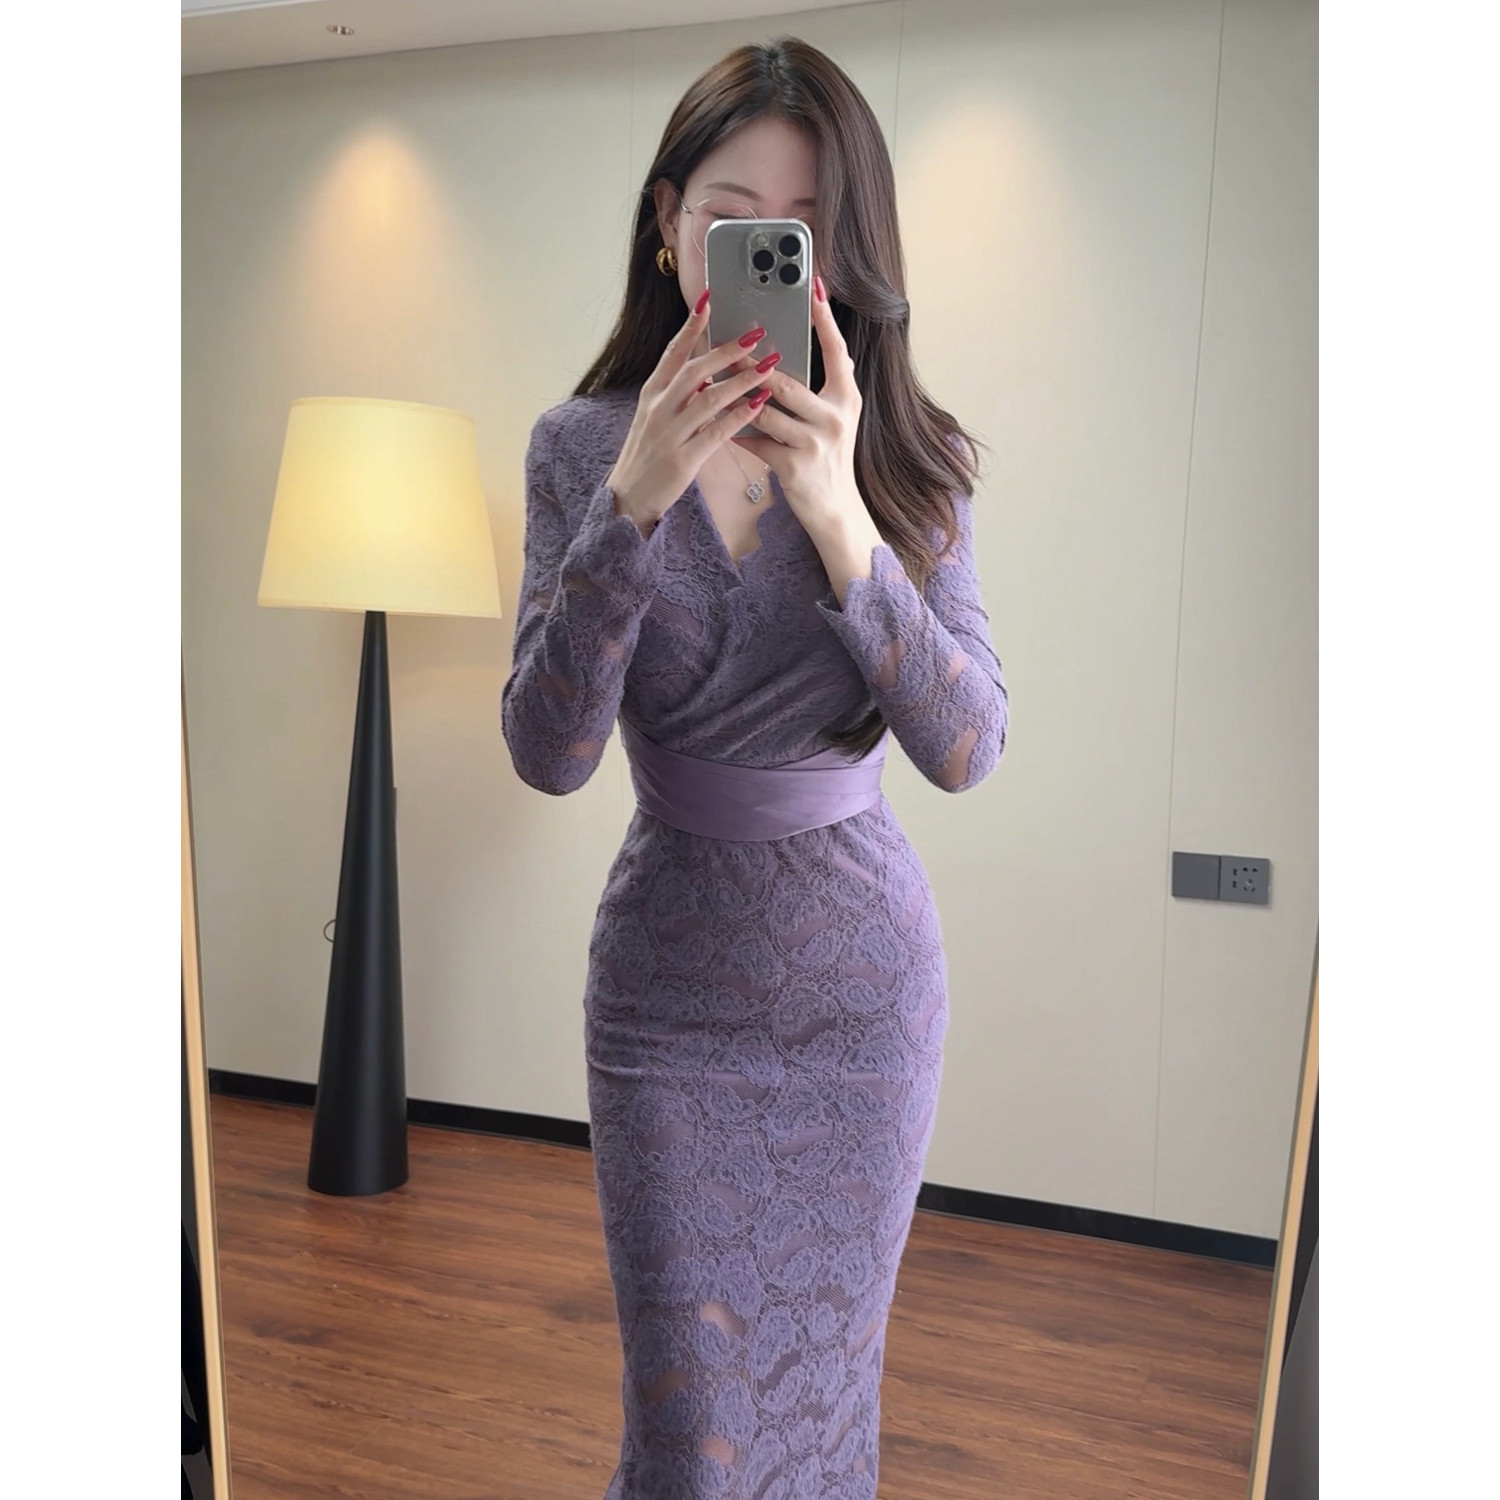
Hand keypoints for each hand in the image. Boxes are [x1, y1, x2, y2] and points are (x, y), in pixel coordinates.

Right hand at [606, 289, 772, 531]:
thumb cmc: (648, 454)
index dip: (692, 325)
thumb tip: (707, 371)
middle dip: (728, 349)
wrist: (630, 496)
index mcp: (652, 393)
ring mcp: (670, 433)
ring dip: (742, 379)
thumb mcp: (655, 416)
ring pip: (710, 397)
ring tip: (770, 366)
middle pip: (695, 369)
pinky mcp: (684, 458)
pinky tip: (760, 404)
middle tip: (757, 333)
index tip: (709, 299)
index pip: (673, 352)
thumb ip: (678, 393)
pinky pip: (717, 431)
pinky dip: (740, 416)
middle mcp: (659, 408)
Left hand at [728, 274, 868, 538]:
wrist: (835, 511)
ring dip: (734, 394)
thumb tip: (792, 353)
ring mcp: (816, 443)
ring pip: (765, 410)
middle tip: (727, 339)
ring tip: (710, 380)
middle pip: (786, 380)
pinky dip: (736, 432)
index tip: (813, 284)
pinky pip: (757, 441)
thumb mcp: (834, 419)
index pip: (836, 349)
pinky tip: (720, 425)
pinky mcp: (795, 467)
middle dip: (751, 361)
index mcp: (846, 398)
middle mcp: (835, 417)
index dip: (824, 317)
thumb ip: (821, 387)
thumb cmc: (826, 458)